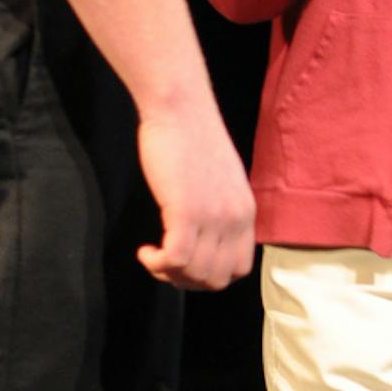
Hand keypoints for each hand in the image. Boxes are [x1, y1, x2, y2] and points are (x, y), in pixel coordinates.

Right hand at [136, 96, 255, 287]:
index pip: (239, 269)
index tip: (187, 265)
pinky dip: (157, 264)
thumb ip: (220, 210)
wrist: (180, 109)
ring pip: (195, 274)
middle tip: (164, 265)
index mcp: (246, 212)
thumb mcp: (221, 181)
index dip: (210, 276)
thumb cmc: (192, 139)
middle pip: (216, 279)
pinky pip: (175, 259)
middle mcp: (235, 219)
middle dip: (186, 281)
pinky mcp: (186, 211)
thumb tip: (206, 238)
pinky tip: (145, 251)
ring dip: (169, 274)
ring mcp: (213, 217)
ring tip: (153, 257)